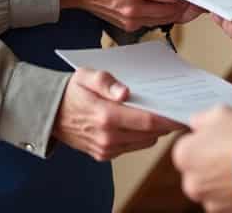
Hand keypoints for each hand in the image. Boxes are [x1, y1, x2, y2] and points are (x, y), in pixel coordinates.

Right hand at [53, 68, 182, 160]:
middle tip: (174, 111)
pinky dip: (139, 137)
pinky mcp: (104, 155)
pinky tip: (137, 124)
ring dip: (152, 131)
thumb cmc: (72, 91)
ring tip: (157, 116)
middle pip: (149, 134)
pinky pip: (131, 147)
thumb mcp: (86, 75)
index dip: (168, 118)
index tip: (181, 112)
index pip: (147, 121)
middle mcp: (107, 137)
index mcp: (105, 116)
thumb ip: (106, 81)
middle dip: (164, 124)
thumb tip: (125, 92)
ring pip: (143, 142)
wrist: (50, 112)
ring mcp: (106, 149)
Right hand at [57, 0, 190, 30]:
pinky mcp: (125, 24)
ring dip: (177, 13)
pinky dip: (162, 17)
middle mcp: (132, 7)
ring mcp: (128, 18)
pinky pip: (151, 23)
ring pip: (162, 20)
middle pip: (169, 11)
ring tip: (190, 5)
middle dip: (185, 5)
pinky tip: (170, 8)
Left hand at [172, 105, 231, 211]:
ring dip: (226, 179)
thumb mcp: (220, 113)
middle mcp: (192, 183)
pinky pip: (231, 200)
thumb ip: (202, 119)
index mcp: (183, 156)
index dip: (204, 140)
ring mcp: (211, 201)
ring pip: (215, 188)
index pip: (187, 147)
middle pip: (199, 170)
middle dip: (213, 162)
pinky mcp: (230, 212)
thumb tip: (197, 122)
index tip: (217, 137)